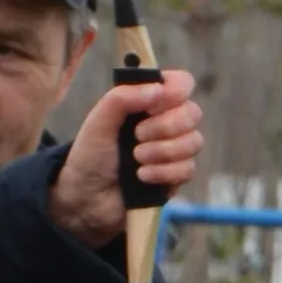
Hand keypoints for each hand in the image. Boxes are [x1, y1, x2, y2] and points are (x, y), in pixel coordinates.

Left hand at [50, 65, 202, 249]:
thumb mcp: (98, 121)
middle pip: (193, 113)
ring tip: (136, 159)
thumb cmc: (91, 155)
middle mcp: (167, 123)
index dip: (176, 90)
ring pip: (194, 142)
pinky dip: (163, 172)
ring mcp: (174, 150)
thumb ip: (122, 98)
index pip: (182, 83)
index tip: (155, 103)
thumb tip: (158, 89)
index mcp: (149, 103)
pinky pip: (188, 169)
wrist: (87, 198)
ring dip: (163, 151)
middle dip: (166, 126)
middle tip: (137, 136)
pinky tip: (142, 177)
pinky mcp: (176, 177)